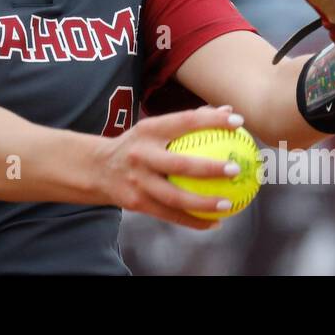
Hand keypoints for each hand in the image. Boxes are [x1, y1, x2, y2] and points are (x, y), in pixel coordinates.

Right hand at [96, 104, 247, 229]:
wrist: (97, 169)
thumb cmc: (138, 145)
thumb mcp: (154, 129)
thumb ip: (188, 122)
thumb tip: (229, 112)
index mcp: (148, 131)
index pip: (184, 121)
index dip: (211, 120)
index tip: (237, 122)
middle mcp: (141, 155)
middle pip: (179, 164)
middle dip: (209, 168)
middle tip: (235, 169)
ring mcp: (138, 181)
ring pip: (175, 197)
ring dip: (203, 203)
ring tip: (228, 204)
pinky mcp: (136, 202)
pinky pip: (170, 215)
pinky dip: (193, 220)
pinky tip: (215, 222)